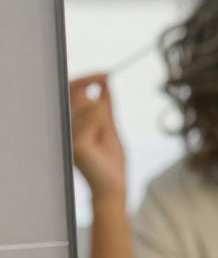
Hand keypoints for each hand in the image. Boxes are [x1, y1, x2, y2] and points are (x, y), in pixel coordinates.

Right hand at [69, 73, 126, 199]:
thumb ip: (106, 105)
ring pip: (88, 105)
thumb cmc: (110, 160)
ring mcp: (68, 135)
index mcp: (69, 123)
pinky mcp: (76, 144)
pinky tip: (103, 136)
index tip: (105, 74)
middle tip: (107, 103)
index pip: (70, 93)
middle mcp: (64, 128)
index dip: (86, 79)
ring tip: (104, 133)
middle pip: (76, 94)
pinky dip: (103, 123)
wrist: (114, 183)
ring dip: (102, 115)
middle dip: (95, 95)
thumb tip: (105, 82)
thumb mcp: (109, 126)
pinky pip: (93, 119)